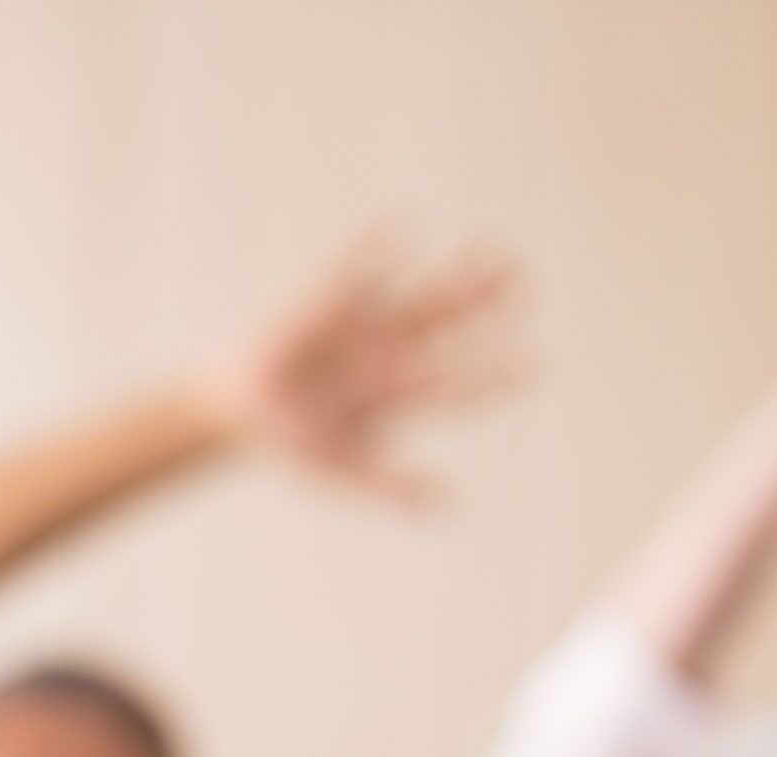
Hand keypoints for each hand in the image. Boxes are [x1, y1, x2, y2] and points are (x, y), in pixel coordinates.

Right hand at [206, 233, 525, 504]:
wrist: (240, 414)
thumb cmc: (294, 445)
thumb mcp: (339, 469)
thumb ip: (389, 486)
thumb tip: (448, 508)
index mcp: (399, 396)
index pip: (456, 386)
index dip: (493, 377)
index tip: (536, 367)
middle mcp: (392, 355)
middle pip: (448, 329)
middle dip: (483, 309)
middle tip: (528, 287)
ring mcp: (365, 327)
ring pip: (419, 298)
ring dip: (456, 277)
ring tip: (492, 249)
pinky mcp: (328, 303)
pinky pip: (352, 275)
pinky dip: (372, 253)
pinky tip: (400, 228)